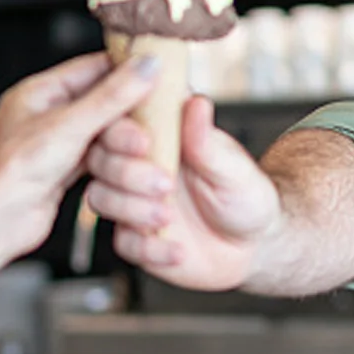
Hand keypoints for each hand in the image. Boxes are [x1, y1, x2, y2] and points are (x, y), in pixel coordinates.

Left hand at [0, 53, 160, 261]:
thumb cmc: (13, 171)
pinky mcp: (65, 170)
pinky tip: (138, 171)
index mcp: (40, 92)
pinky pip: (102, 160)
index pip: (95, 68)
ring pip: (105, 136)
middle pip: (105, 105)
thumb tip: (148, 65)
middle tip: (158, 129)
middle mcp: (48, 115)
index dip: (129, 71)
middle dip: (134, 120)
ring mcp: (57, 144)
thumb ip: (113, 96)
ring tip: (152, 158)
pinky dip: (120, 166)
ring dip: (130, 148)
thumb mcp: (71, 125)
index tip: (161, 76)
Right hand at [85, 94, 280, 291]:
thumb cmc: (245, 195)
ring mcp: (132, 202)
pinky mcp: (135, 238)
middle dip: (126, 172)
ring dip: (132, 208)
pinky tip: (177, 250)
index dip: (121, 130)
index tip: (143, 142)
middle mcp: (138, 165)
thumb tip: (196, 103)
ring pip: (101, 198)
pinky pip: (123, 244)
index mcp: (160, 137)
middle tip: (164, 184)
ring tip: (168, 216)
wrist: (254, 244)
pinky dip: (149, 249)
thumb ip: (207, 141)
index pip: (120, 121)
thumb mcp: (233, 167)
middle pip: (99, 159)